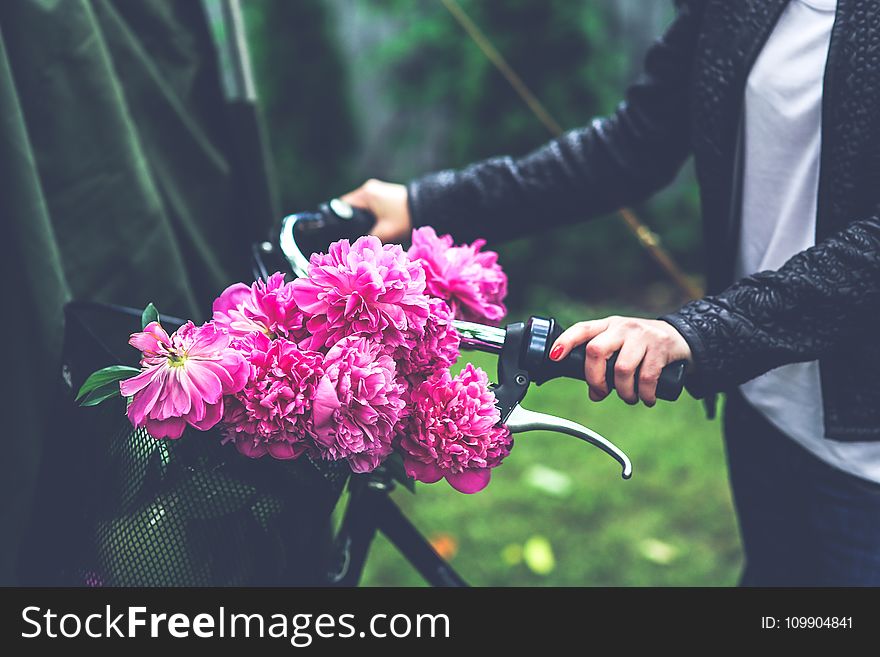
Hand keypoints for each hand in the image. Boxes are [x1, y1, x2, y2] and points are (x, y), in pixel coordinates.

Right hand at [340, 179, 411, 242]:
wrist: (427, 206)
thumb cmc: (405, 218)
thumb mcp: (386, 232)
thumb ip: (369, 240)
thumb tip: (357, 247)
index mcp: (365, 195)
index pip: (342, 206)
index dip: (338, 220)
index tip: (337, 233)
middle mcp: (368, 189)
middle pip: (350, 206)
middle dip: (349, 220)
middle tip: (348, 236)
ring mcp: (376, 190)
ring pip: (360, 206)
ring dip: (359, 217)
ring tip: (359, 232)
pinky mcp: (383, 194)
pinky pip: (368, 205)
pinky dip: (367, 214)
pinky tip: (370, 225)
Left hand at [550, 316, 691, 406]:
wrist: (679, 337)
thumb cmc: (641, 346)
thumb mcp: (619, 348)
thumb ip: (604, 367)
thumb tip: (594, 394)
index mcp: (607, 326)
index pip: (582, 329)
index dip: (565, 341)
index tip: (554, 356)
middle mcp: (622, 327)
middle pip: (596, 350)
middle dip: (594, 378)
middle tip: (601, 392)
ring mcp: (642, 335)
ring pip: (622, 368)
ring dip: (623, 391)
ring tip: (629, 397)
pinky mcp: (660, 347)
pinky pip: (647, 377)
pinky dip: (644, 395)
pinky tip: (646, 399)